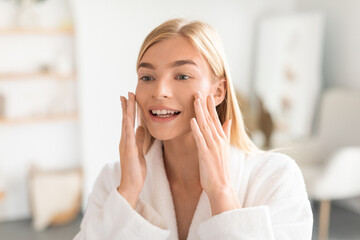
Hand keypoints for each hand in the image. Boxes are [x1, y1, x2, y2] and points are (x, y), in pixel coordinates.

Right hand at [117, 92, 145, 207]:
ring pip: (125, 124)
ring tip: (127, 99)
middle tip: (127, 93)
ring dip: (126, 111)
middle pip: (125, 119)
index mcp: (128, 140)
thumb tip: (140, 127)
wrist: (131, 185)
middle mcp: (125, 140)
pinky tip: (128, 118)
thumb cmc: (135, 170)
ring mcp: (125, 145)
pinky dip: (127, 126)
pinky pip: (128, 136)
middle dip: (127, 106)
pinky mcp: (128, 151)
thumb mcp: (140, 151)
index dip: (129, 110)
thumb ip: (139, 139)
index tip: (130, 98)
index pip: (129, 121)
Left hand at [190, 91, 239, 214]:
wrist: (221, 186)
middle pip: (210, 119)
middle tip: (199, 91)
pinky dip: (196, 129)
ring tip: (195, 99)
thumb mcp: (224, 148)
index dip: (210, 106)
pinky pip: (200, 139)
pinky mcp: (205, 154)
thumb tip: (228, 120)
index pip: (215, 118)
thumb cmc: (220, 168)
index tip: (207, 94)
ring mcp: (212, 146)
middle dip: (204, 104)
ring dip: (200, 112)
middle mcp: (218, 140)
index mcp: (221, 138)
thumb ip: (225, 133)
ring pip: (205, 125)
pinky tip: (192, 120)